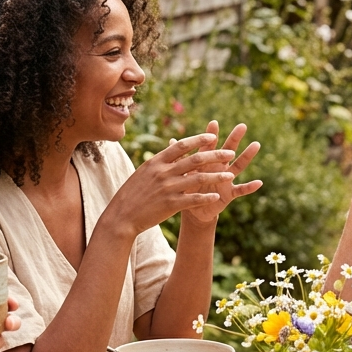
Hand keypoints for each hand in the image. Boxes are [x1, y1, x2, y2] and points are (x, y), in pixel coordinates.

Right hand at [105, 133, 235, 236]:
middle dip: (215, 155)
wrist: (121, 215)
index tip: (212, 137)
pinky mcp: (170, 204)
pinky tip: (217, 196)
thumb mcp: (144, 172)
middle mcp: (163, 172)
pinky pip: (194, 199)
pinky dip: (206, 197)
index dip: (198, 140)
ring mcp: (167, 188)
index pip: (181, 145)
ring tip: (230, 174)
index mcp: (156, 161)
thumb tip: (172, 150)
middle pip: (195, 160)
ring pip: (198, 178)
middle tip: (230, 152)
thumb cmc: (132, 193)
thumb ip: (160, 162)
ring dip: (216, 176)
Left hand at [182, 120, 262, 224]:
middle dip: (234, 138)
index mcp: (206, 161)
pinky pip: (241, 190)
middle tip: (242, 126)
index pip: (209, 145)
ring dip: (246, 156)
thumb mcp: (182, 173)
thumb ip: (179, 158)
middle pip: (227, 150)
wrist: (192, 209)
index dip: (211, 134)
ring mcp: (226, 179)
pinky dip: (250, 187)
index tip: (213, 122)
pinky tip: (259, 182)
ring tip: (255, 144)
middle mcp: (218, 167)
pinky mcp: (229, 193)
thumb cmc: (187, 188)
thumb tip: (171, 141)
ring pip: (238, 166)